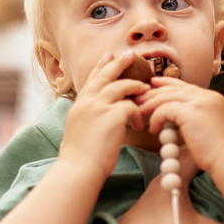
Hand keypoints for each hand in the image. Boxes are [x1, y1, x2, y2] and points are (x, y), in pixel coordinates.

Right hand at [58, 52, 148, 175]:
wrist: (78, 169)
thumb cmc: (79, 157)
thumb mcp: (78, 129)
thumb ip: (87, 116)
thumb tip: (97, 115)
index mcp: (79, 104)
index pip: (92, 79)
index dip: (101, 66)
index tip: (109, 56)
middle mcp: (87, 101)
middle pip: (105, 74)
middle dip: (118, 62)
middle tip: (129, 54)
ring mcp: (99, 106)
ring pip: (121, 85)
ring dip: (136, 86)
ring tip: (146, 89)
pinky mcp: (112, 115)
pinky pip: (132, 106)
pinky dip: (138, 113)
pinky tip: (138, 124)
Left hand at [137, 76, 223, 171]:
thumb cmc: (220, 152)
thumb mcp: (207, 128)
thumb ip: (194, 117)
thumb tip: (172, 117)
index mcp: (213, 98)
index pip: (186, 86)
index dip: (168, 83)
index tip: (153, 84)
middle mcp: (207, 96)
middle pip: (175, 88)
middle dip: (155, 92)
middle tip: (140, 98)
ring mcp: (200, 102)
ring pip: (168, 96)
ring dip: (152, 104)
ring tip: (141, 112)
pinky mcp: (191, 112)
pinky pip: (165, 109)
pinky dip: (156, 118)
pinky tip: (154, 129)